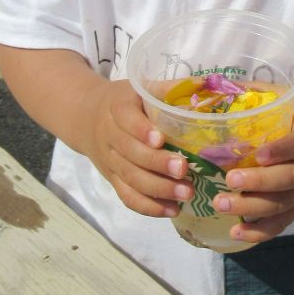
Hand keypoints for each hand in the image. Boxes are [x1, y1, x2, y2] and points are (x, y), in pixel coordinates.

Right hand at [80, 78, 193, 218]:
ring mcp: (110, 162)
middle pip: (130, 153)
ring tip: (187, 193)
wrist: (85, 118)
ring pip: (130, 179)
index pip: (125, 119)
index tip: (160, 139)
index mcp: (116, 108)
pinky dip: (149, 207)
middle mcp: (109, 136)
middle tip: (184, 169)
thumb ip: (168, 88)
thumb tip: (207, 84)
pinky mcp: (113, 180)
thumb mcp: (139, 88)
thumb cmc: (124, 101)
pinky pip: (127, 197)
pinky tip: (172, 209)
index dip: (141, 130)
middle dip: (157, 164)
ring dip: (159, 189)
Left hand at [211, 96, 293, 244]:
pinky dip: (261, 231)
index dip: (284, 149)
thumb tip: (222, 83)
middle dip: (259, 182)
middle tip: (229, 181)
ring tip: (222, 205)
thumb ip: (263, 93)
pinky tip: (237, 233)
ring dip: (253, 207)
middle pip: (291, 177)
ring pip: (285, 203)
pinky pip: (284, 222)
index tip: (259, 154)